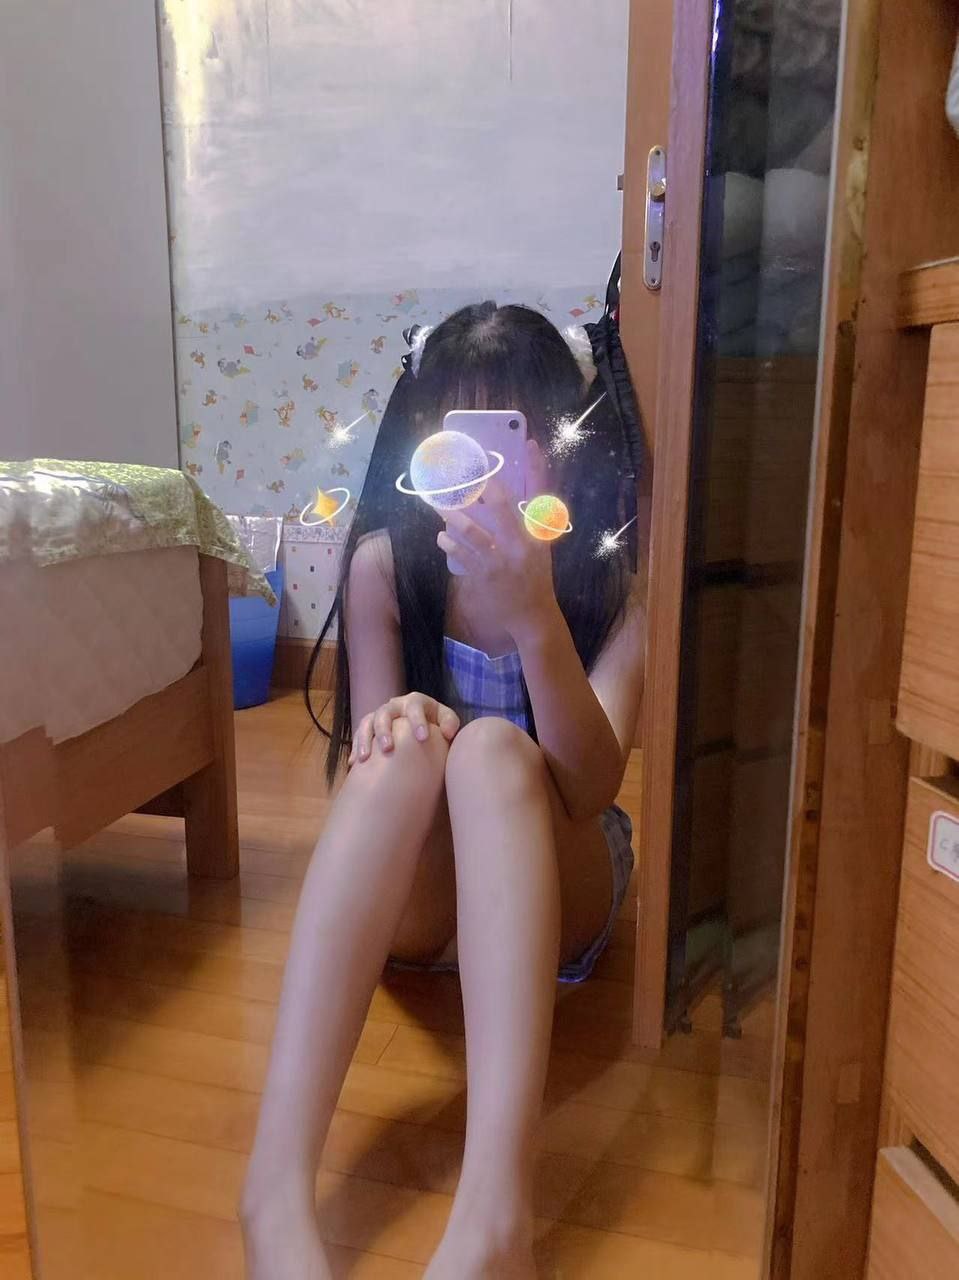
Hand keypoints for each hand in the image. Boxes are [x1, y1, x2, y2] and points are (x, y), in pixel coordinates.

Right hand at [349, 691, 460, 763]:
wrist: (423, 731)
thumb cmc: (438, 726)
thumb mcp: (447, 721)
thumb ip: (450, 724)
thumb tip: (447, 733)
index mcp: (415, 702)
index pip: (415, 706)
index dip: (417, 720)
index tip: (423, 738)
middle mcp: (395, 706)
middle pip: (384, 713)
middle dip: (384, 730)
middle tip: (388, 748)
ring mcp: (380, 716)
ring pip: (367, 723)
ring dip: (365, 739)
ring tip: (365, 758)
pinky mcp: (370, 729)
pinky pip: (359, 736)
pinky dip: (356, 749)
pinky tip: (354, 764)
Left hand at [437, 439, 558, 639]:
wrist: (532, 615)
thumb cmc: (536, 576)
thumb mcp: (541, 547)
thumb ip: (531, 521)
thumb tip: (513, 495)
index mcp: (538, 533)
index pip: (540, 494)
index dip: (536, 467)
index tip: (526, 443)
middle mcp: (521, 543)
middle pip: (499, 505)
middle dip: (476, 487)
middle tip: (455, 473)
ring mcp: (502, 560)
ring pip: (473, 530)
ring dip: (453, 514)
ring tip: (438, 504)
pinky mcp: (485, 576)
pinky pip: (462, 554)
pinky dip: (449, 542)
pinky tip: (441, 535)